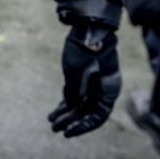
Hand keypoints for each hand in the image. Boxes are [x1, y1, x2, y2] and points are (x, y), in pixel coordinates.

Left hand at [48, 22, 120, 136]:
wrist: (86, 26)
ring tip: (51, 122)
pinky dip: (65, 104)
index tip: (68, 132)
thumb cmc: (85, 48)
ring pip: (79, 105)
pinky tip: (54, 113)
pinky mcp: (82, 78)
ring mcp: (92, 84)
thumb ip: (75, 91)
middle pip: (87, 112)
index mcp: (108, 89)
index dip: (83, 126)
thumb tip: (71, 106)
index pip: (98, 116)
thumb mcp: (77, 72)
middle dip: (71, 121)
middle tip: (55, 129)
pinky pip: (74, 96)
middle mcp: (102, 89)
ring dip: (66, 114)